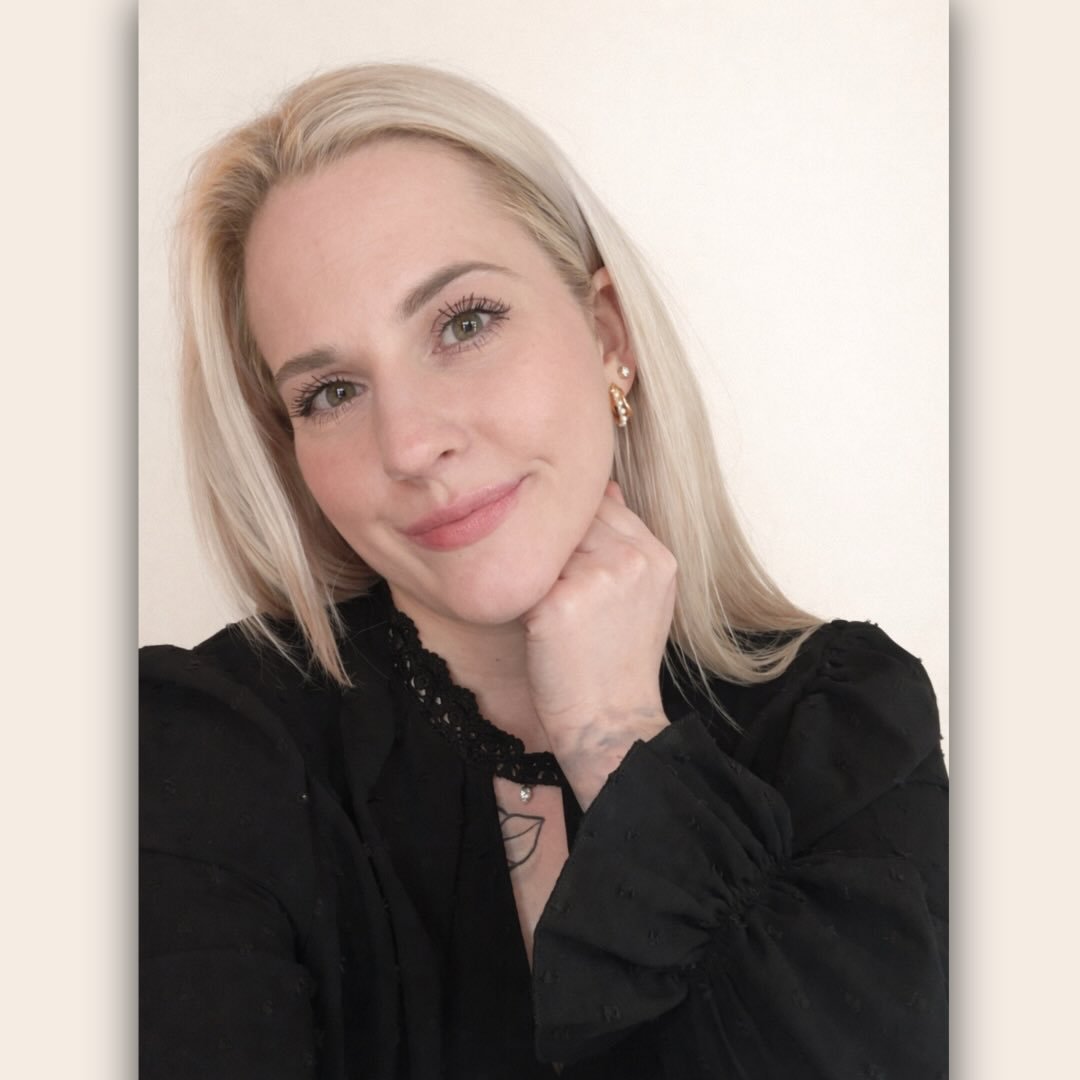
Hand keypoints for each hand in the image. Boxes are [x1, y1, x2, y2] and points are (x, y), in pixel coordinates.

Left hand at [521, 481, 676, 806]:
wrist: (611, 721)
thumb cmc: (619, 660)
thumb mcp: (643, 596)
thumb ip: (626, 542)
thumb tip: (605, 487)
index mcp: (657, 555)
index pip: (604, 506)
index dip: (577, 532)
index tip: (569, 562)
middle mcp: (633, 559)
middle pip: (571, 521)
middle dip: (554, 548)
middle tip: (554, 587)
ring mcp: (598, 577)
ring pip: (546, 546)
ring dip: (537, 570)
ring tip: (551, 610)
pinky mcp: (561, 602)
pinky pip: (524, 577)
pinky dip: (522, 598)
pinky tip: (539, 628)